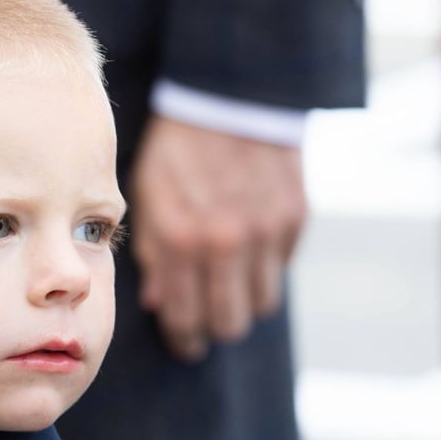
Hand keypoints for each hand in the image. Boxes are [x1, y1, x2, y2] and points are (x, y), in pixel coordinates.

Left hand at [129, 116, 306, 362]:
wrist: (227, 97)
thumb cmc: (176, 149)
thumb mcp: (146, 197)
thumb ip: (151, 254)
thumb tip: (161, 304)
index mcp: (181, 239)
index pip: (185, 319)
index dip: (184, 339)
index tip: (185, 342)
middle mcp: (226, 242)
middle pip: (230, 324)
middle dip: (215, 328)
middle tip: (207, 321)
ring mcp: (265, 231)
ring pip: (262, 304)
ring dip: (244, 300)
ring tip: (229, 283)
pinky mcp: (294, 217)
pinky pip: (282, 269)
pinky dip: (266, 268)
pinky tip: (248, 248)